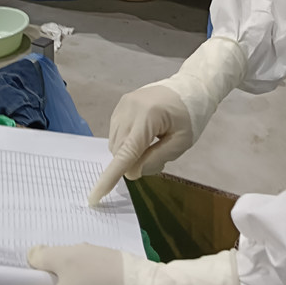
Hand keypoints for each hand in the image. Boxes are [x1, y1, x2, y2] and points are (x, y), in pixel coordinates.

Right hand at [88, 84, 192, 205]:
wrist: (191, 87)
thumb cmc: (191, 117)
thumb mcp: (180, 143)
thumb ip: (155, 159)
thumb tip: (131, 172)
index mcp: (147, 117)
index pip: (125, 153)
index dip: (109, 177)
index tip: (94, 197)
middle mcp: (129, 108)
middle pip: (118, 150)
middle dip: (132, 163)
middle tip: (158, 158)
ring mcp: (123, 104)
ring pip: (114, 143)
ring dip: (128, 153)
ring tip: (153, 144)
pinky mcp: (121, 104)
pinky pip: (116, 132)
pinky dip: (126, 142)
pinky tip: (144, 137)